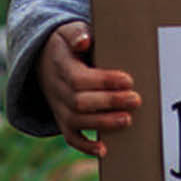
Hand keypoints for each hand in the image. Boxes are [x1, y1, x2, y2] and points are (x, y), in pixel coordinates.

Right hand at [35, 20, 140, 157]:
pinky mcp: (63, 120)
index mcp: (60, 66)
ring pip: (77, 121)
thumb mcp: (68, 31)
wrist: (45, 60)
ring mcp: (59, 107)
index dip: (103, 81)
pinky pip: (71, 137)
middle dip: (109, 102)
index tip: (128, 80)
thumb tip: (84, 40)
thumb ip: (76, 33)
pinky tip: (104, 150)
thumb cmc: (67, 43)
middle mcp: (57, 90)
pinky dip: (86, 146)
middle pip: (80, 102)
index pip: (79, 78)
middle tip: (135, 100)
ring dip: (103, 123)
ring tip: (128, 120)